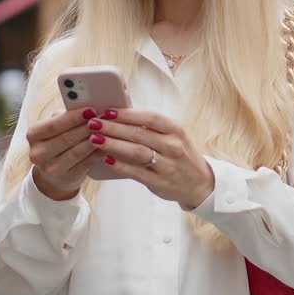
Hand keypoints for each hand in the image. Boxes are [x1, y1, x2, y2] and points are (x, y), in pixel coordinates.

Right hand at [28, 107, 102, 200]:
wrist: (53, 175)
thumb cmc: (56, 144)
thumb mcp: (54, 129)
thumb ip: (65, 116)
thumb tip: (86, 106)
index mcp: (33, 135)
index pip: (54, 125)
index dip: (73, 117)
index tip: (90, 109)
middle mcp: (39, 153)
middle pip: (67, 138)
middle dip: (87, 127)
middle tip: (104, 117)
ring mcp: (52, 168)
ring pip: (78, 152)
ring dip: (95, 140)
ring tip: (108, 129)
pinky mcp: (68, 178)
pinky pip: (86, 163)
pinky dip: (98, 153)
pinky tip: (107, 145)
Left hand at [86, 109, 214, 209]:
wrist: (200, 183)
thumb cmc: (181, 155)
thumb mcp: (174, 135)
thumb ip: (152, 127)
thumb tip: (120, 116)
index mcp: (175, 129)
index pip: (148, 117)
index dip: (126, 114)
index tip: (107, 111)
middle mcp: (173, 145)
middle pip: (138, 133)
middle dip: (113, 127)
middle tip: (93, 123)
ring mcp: (167, 165)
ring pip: (136, 151)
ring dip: (113, 144)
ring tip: (95, 139)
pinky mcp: (160, 182)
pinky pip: (137, 172)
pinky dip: (120, 165)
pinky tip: (107, 160)